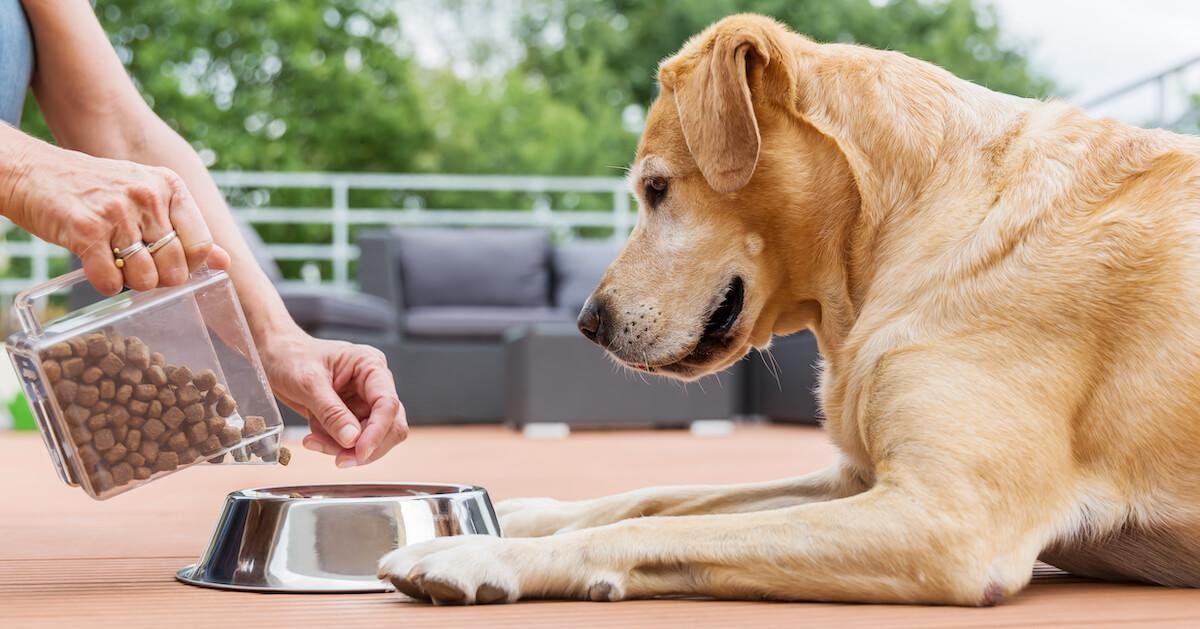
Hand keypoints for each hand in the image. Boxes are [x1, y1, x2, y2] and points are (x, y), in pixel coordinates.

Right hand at [3, 136, 228, 293]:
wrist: (34, 173)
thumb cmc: (96, 191)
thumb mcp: (147, 197)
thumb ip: (185, 229)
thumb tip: (225, 262)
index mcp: (169, 186)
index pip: (201, 244)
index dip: (188, 265)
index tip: (168, 262)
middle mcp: (148, 196)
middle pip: (176, 266)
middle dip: (159, 278)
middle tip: (137, 266)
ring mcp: (117, 212)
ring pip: (146, 278)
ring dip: (131, 283)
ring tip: (116, 263)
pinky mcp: (87, 230)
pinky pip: (111, 282)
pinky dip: (105, 285)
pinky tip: (97, 268)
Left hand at [259, 330, 407, 466]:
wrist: (274, 358)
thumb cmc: (291, 357)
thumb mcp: (308, 383)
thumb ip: (331, 412)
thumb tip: (352, 439)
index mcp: (370, 366)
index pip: (387, 403)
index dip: (378, 431)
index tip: (360, 452)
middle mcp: (373, 385)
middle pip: (390, 425)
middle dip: (365, 446)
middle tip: (340, 459)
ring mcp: (364, 402)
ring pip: (371, 438)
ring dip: (344, 448)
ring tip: (314, 441)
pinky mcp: (351, 416)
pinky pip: (352, 441)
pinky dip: (333, 446)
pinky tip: (314, 437)